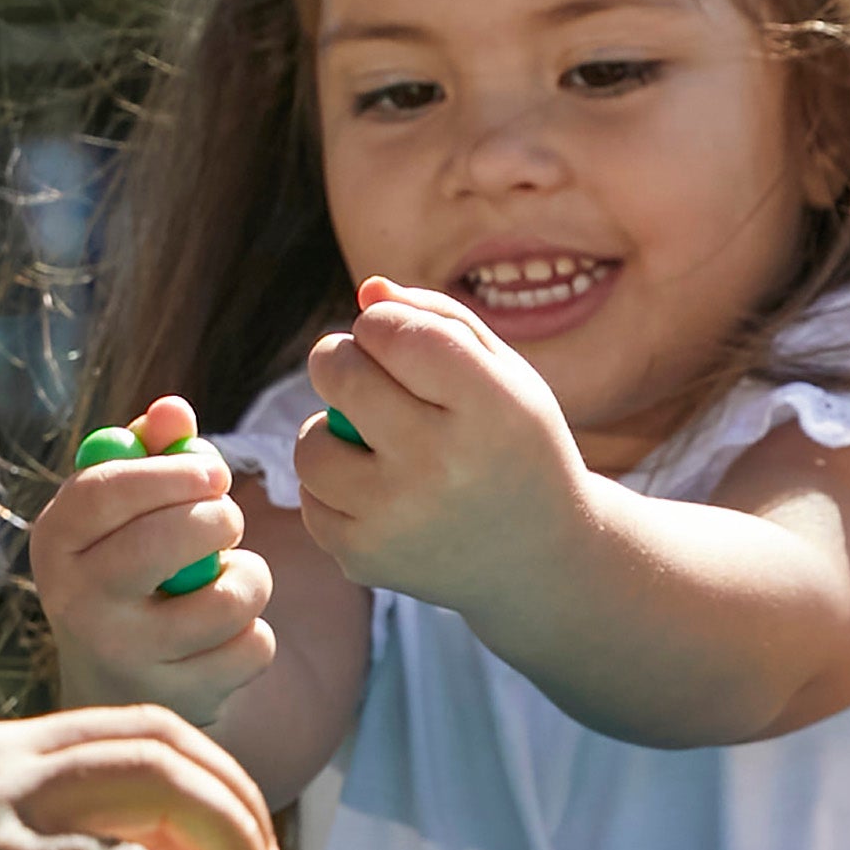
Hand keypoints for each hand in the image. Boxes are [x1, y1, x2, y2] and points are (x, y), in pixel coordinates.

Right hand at [28, 392, 277, 719]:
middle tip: (227, 520)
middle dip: (218, 519)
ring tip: (226, 581)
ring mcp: (125, 656)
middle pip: (166, 541)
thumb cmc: (125, 568)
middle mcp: (77, 602)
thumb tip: (174, 409)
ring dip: (247, 578)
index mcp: (55, 542)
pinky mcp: (176, 699)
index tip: (214, 471)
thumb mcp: (120, 510)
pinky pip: (252, 646)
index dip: (172, 472)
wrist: (113, 684)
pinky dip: (254, 633)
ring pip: (225, 597)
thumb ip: (148, 451)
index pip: (106, 492)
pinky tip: (226, 636)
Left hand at [294, 278, 593, 613]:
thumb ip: (438, 320)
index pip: (393, 331)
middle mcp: (441, 462)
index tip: (393, 338)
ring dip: (332, 432)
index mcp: (489, 407)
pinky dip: (334, 489)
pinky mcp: (365, 558)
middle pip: (340, 374)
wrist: (540, 558)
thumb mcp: (505, 375)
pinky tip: (380, 493)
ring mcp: (397, 516)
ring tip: (376, 442)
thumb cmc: (516, 447)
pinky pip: (309, 498)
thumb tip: (367, 291)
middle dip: (340, 360)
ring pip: (310, 442)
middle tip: (364, 374)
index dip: (379, 323)